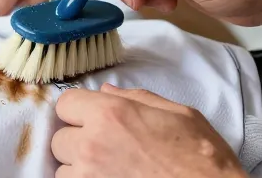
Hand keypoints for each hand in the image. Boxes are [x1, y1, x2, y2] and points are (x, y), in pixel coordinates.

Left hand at [52, 84, 246, 177]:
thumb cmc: (202, 158)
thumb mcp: (178, 114)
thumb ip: (136, 99)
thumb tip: (106, 91)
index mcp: (111, 114)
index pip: (65, 104)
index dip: (78, 111)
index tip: (90, 118)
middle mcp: (93, 145)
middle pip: (59, 139)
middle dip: (77, 141)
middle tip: (104, 147)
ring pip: (62, 170)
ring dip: (78, 169)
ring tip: (109, 169)